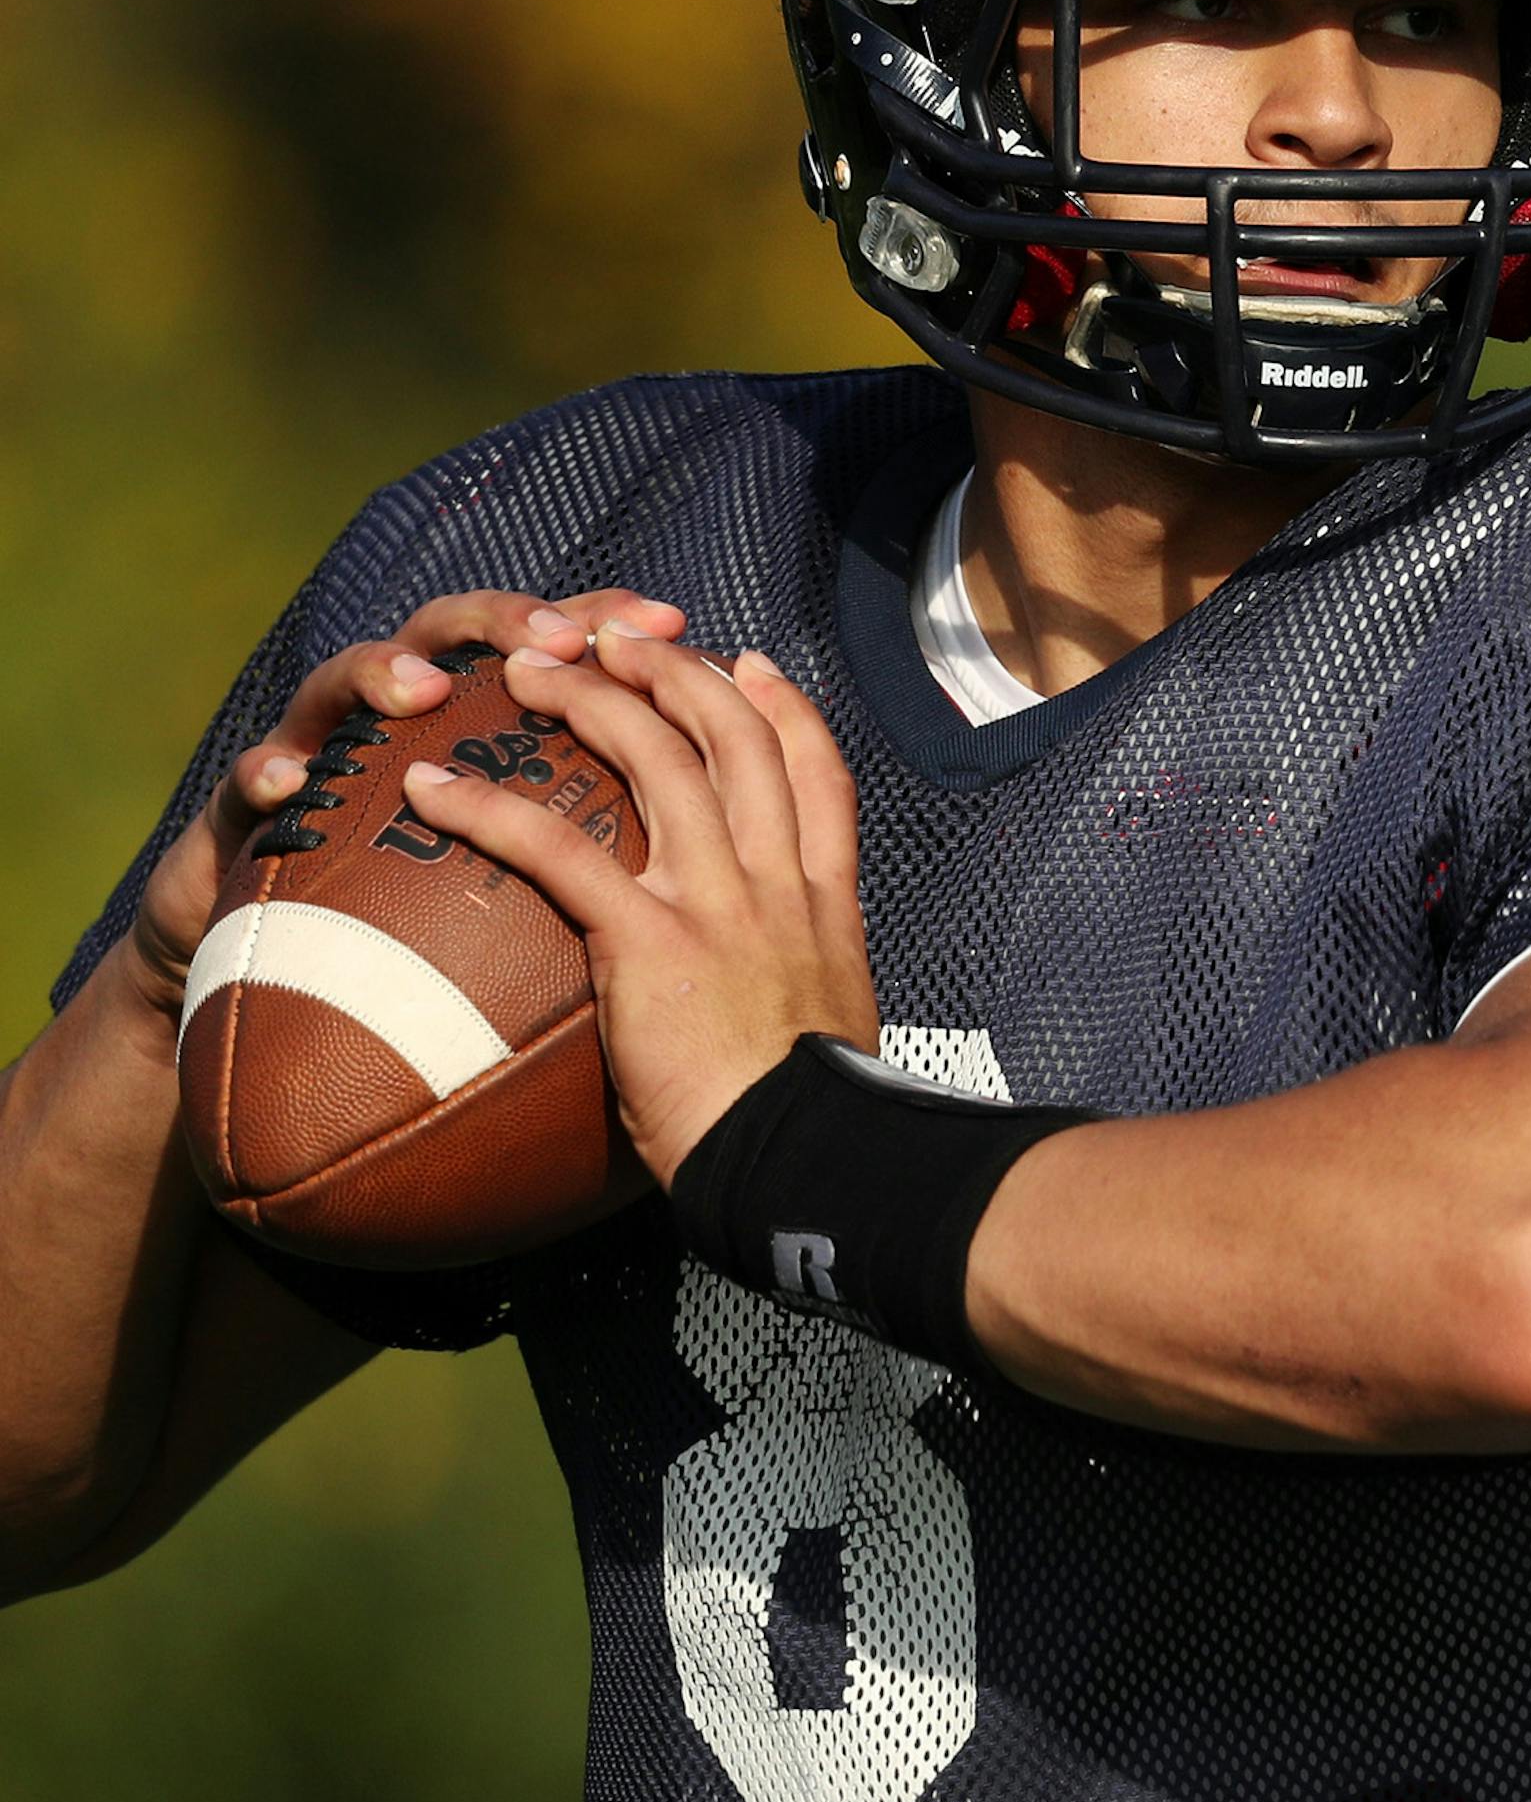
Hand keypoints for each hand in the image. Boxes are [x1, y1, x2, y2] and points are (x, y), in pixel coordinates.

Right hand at [126, 585, 687, 1024]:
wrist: (292, 976)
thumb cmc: (435, 928)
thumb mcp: (539, 890)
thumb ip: (619, 852)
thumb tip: (735, 865)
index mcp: (492, 721)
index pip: (561, 645)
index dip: (616, 622)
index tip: (678, 622)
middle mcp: (411, 712)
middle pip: (461, 629)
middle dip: (512, 619)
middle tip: (556, 639)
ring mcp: (327, 746)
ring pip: (348, 675)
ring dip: (386, 671)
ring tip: (424, 690)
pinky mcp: (250, 801)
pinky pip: (251, 777)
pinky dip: (266, 773)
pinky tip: (287, 785)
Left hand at [397, 625, 878, 1185]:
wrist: (807, 1162)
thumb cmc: (809, 1132)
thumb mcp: (828, 1040)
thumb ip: (795, 997)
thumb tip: (765, 1022)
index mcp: (824, 904)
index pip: (817, 772)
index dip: (782, 706)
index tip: (749, 665)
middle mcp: (776, 881)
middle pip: (731, 735)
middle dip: (672, 669)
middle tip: (614, 638)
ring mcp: (718, 900)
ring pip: (655, 755)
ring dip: (588, 697)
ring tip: (529, 667)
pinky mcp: (650, 938)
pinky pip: (558, 848)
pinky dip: (488, 808)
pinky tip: (430, 788)